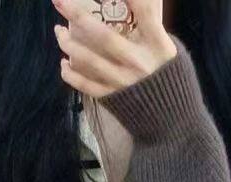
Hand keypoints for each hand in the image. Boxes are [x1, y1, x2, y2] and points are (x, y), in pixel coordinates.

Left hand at [52, 0, 177, 98]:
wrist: (172, 120)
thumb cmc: (169, 76)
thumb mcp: (167, 48)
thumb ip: (151, 25)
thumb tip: (133, 3)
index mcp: (158, 45)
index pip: (144, 11)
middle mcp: (140, 63)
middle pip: (104, 36)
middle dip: (78, 16)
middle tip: (58, 0)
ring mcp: (124, 82)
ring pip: (90, 61)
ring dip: (68, 44)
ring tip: (58, 31)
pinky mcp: (114, 99)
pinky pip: (87, 86)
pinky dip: (71, 75)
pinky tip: (64, 64)